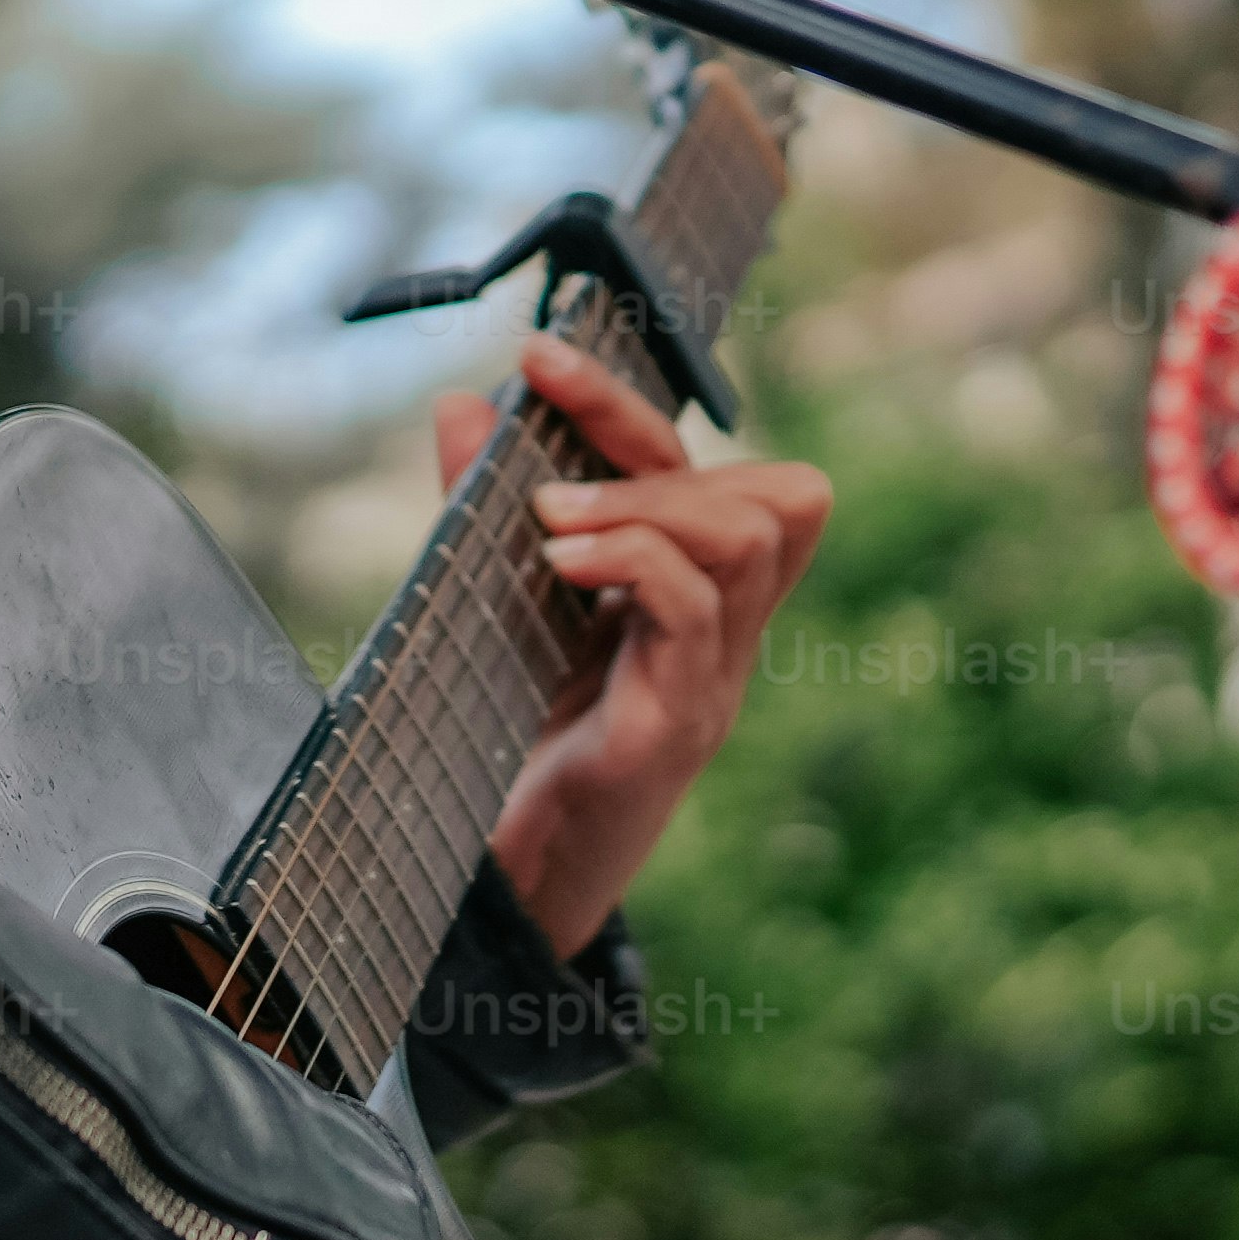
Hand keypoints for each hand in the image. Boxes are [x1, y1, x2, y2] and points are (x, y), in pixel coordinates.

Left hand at [433, 331, 834, 963]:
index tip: (540, 354)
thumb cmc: (504, 745)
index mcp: (695, 602)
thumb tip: (463, 403)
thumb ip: (482, 509)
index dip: (634, 402)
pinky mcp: (674, 729)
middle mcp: (725, 638)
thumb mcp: (497, 604)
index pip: (722, 471)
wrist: (490, 885)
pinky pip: (695, 613)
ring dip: (644, 500)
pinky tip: (557, 562)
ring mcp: (712, 683)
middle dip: (651, 441)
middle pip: (775, 491)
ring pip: (752, 535)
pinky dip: (632, 562)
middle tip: (545, 461)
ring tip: (550, 520)